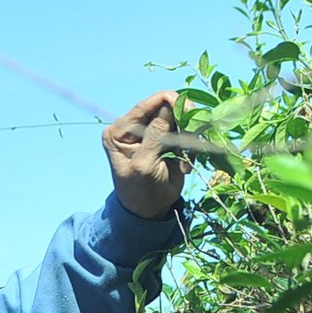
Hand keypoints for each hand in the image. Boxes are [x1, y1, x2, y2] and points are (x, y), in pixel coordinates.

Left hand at [103, 90, 187, 220]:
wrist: (148, 210)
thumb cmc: (140, 191)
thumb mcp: (145, 164)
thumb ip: (156, 135)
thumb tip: (169, 104)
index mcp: (120, 130)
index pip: (147, 103)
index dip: (171, 102)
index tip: (190, 114)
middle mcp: (135, 126)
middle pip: (167, 106)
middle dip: (183, 122)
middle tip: (189, 143)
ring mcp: (152, 131)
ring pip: (181, 118)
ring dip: (189, 136)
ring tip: (185, 158)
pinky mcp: (168, 139)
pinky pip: (187, 131)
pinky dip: (191, 144)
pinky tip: (185, 163)